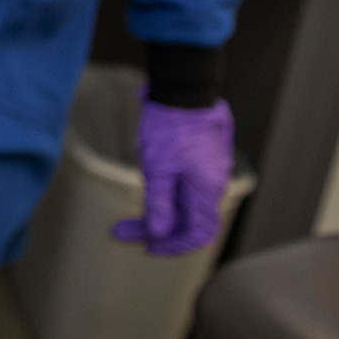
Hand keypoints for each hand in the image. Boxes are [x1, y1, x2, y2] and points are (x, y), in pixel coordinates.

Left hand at [113, 98, 234, 256]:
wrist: (183, 89)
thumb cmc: (169, 126)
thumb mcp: (158, 168)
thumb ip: (159, 204)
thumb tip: (158, 234)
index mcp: (208, 190)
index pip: (197, 234)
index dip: (173, 246)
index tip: (147, 249)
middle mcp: (215, 184)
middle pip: (189, 222)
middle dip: (157, 232)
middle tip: (123, 233)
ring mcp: (211, 171)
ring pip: (186, 206)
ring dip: (159, 216)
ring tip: (127, 220)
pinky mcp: (204, 159)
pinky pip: (188, 189)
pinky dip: (168, 199)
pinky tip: (149, 196)